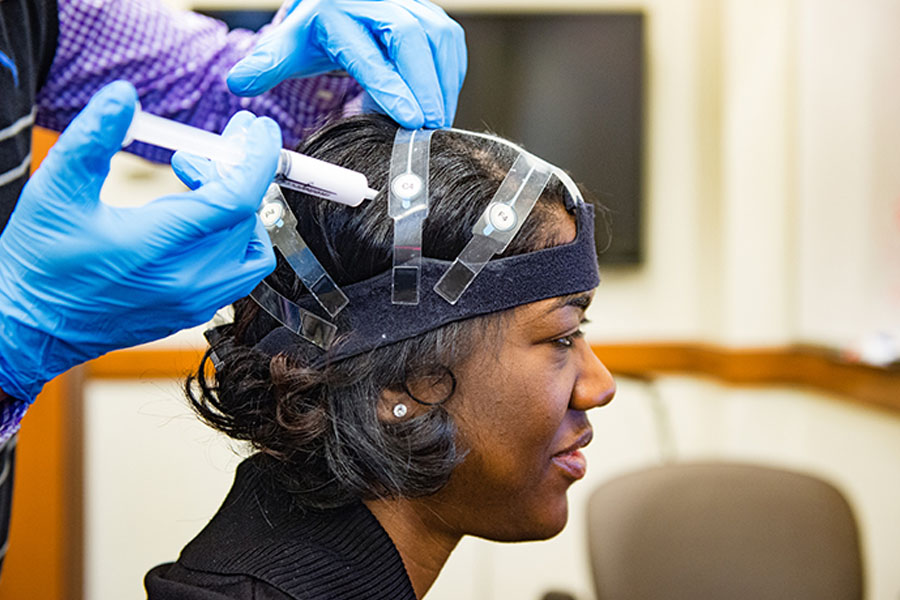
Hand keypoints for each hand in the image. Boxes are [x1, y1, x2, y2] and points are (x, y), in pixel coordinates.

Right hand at [0, 81, 279, 401]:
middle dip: (232, 173)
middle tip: (196, 153)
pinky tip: (196, 220)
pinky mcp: (194, 313)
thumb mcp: (56, 190)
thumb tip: (124, 95)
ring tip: (194, 185)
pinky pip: (238, 272)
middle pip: (244, 216)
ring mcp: (195, 303)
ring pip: (250, 248)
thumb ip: (93, 138)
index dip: (256, 158)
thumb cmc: (41, 261)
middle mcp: (188, 282)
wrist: (31, 327)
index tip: (258, 128)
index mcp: (159, 248)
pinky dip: (232, 238)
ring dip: (235, 208)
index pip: (237, 199)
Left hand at [226, 0, 465, 128]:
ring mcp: (412, 5)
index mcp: (337, 12)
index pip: (370, 53)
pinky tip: (438, 104)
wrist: (340, 5)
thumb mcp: (287, 48)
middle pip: (414, 40)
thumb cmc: (315, 33)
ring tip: (435, 124)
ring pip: (440, 41)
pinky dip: (449, 79)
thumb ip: (265, 66)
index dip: (392, 87)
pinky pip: (451, 47)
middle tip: (429, 129)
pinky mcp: (433, 17)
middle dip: (426, 87)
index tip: (409, 120)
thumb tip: (238, 83)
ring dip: (441, 86)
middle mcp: (379, 3)